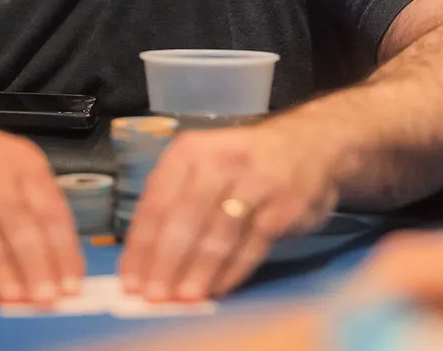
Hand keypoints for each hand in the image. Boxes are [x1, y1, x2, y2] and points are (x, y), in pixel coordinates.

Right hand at [0, 103, 83, 302]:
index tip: (71, 285)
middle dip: (37, 266)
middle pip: (20, 224)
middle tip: (46, 299)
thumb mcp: (3, 163)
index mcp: (21, 160)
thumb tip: (55, 259)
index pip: (51, 210)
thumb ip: (26, 203)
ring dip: (3, 272)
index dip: (63, 251)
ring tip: (16, 300)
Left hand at [118, 122, 337, 301]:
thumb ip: (176, 203)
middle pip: (185, 218)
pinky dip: (232, 272)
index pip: (157, 202)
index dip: (142, 246)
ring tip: (185, 298)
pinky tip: (218, 289)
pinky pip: (251, 245)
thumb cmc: (243, 163)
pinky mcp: (284, 205)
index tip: (131, 280)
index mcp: (190, 151)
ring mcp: (256, 182)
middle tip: (155, 296)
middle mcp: (220, 160)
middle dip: (167, 262)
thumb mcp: (204, 165)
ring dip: (199, 272)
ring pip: (219, 234)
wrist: (311, 144)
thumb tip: (144, 261)